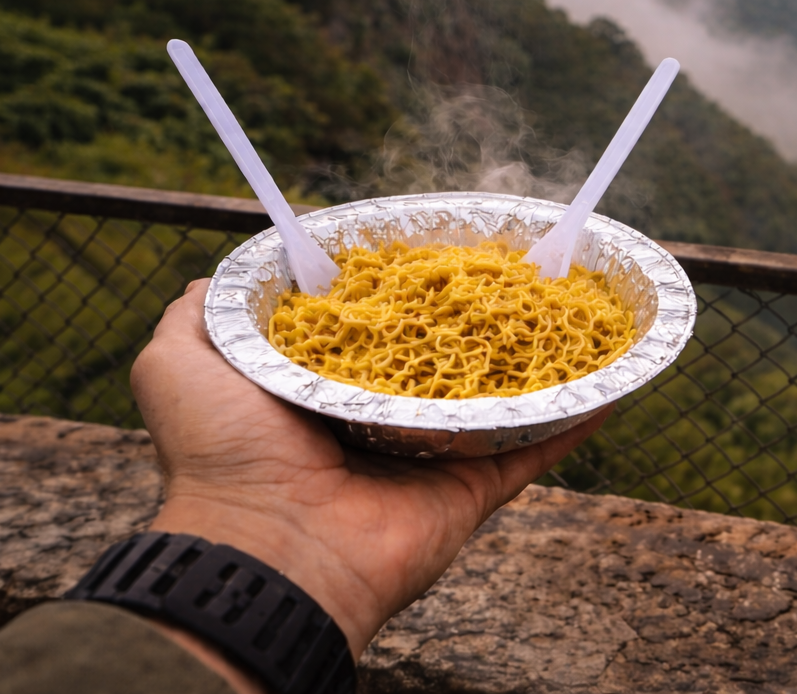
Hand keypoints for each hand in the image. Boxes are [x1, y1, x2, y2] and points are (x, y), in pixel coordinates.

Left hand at [131, 279, 608, 668]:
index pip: (373, 327)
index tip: (434, 247)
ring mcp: (433, 454)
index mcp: (322, 388)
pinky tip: (618, 381)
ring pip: (500, 395)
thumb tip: (213, 274)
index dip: (403, 288)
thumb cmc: (222, 454)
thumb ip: (199, 314)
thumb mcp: (178, 363)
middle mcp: (382, 417)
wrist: (269, 549)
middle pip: (444, 355)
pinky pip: (537, 446)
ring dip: (539, 357)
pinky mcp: (474, 487)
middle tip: (517, 269)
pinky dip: (582, 418)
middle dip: (479, 316)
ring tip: (577, 307)